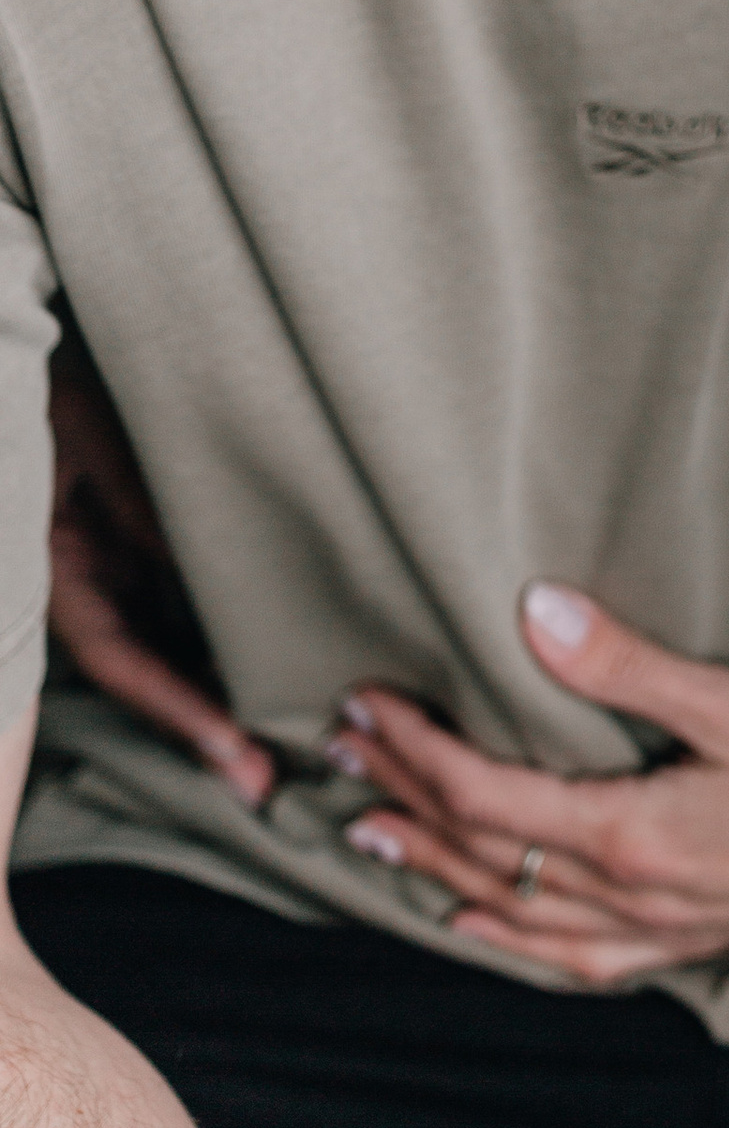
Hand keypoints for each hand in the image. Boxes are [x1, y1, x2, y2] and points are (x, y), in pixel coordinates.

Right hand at [47, 349, 274, 805]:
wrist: (39, 350)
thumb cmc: (63, 391)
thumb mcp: (100, 444)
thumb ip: (146, 508)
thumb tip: (209, 572)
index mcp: (60, 571)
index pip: (119, 663)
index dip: (175, 714)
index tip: (236, 757)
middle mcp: (87, 581)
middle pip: (149, 667)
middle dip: (205, 723)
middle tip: (272, 778)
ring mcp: (112, 565)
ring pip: (170, 640)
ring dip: (219, 683)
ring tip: (291, 729)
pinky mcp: (138, 542)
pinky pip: (182, 598)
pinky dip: (224, 629)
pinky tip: (278, 649)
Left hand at [326, 583, 728, 985]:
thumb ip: (634, 667)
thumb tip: (537, 615)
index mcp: (632, 840)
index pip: (489, 800)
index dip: (417, 752)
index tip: (366, 707)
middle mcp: (629, 903)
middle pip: (483, 860)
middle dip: (406, 804)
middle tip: (343, 759)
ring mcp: (658, 934)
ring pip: (514, 920)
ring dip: (437, 876)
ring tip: (379, 841)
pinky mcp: (689, 944)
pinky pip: (570, 958)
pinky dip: (512, 938)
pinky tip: (495, 924)